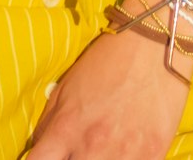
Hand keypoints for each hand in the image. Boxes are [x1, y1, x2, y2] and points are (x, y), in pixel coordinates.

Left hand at [28, 28, 190, 159]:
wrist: (154, 44)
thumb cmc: (107, 62)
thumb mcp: (66, 88)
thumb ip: (48, 125)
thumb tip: (38, 150)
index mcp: (66, 128)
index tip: (45, 158)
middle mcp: (92, 147)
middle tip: (77, 150)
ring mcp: (124, 156)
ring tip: (102, 148)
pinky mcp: (152, 157)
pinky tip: (125, 149)